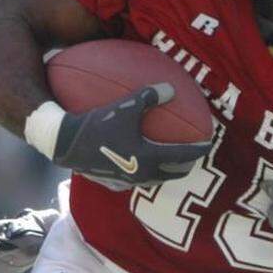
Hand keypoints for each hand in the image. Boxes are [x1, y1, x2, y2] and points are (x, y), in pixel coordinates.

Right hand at [53, 84, 209, 189]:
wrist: (63, 143)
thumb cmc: (97, 123)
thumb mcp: (125, 106)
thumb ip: (150, 96)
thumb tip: (171, 88)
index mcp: (149, 157)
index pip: (183, 156)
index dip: (198, 150)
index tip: (208, 144)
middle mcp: (141, 174)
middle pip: (173, 173)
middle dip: (187, 164)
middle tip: (194, 155)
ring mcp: (127, 182)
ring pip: (156, 180)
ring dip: (168, 171)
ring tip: (173, 161)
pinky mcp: (113, 184)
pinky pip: (137, 181)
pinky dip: (147, 174)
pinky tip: (143, 166)